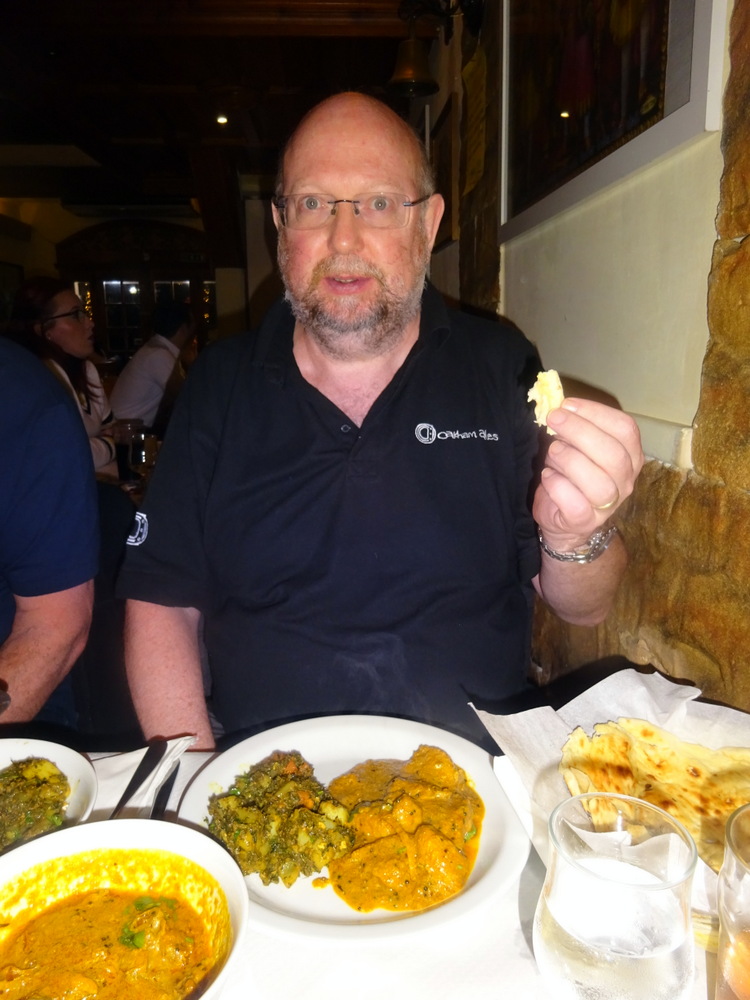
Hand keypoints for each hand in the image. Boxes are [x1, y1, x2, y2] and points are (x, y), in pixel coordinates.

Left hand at [533, 398, 643, 549]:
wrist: (564, 521)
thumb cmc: (571, 477)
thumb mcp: (577, 448)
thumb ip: (575, 429)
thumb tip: (559, 407)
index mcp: (630, 456)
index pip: (626, 429)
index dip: (596, 413)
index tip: (567, 404)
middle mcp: (626, 481)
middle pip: (614, 454)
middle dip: (579, 431)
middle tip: (553, 419)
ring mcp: (609, 505)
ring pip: (598, 482)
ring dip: (569, 460)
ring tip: (552, 452)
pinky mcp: (585, 521)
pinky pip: (576, 503)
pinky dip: (557, 486)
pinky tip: (548, 476)